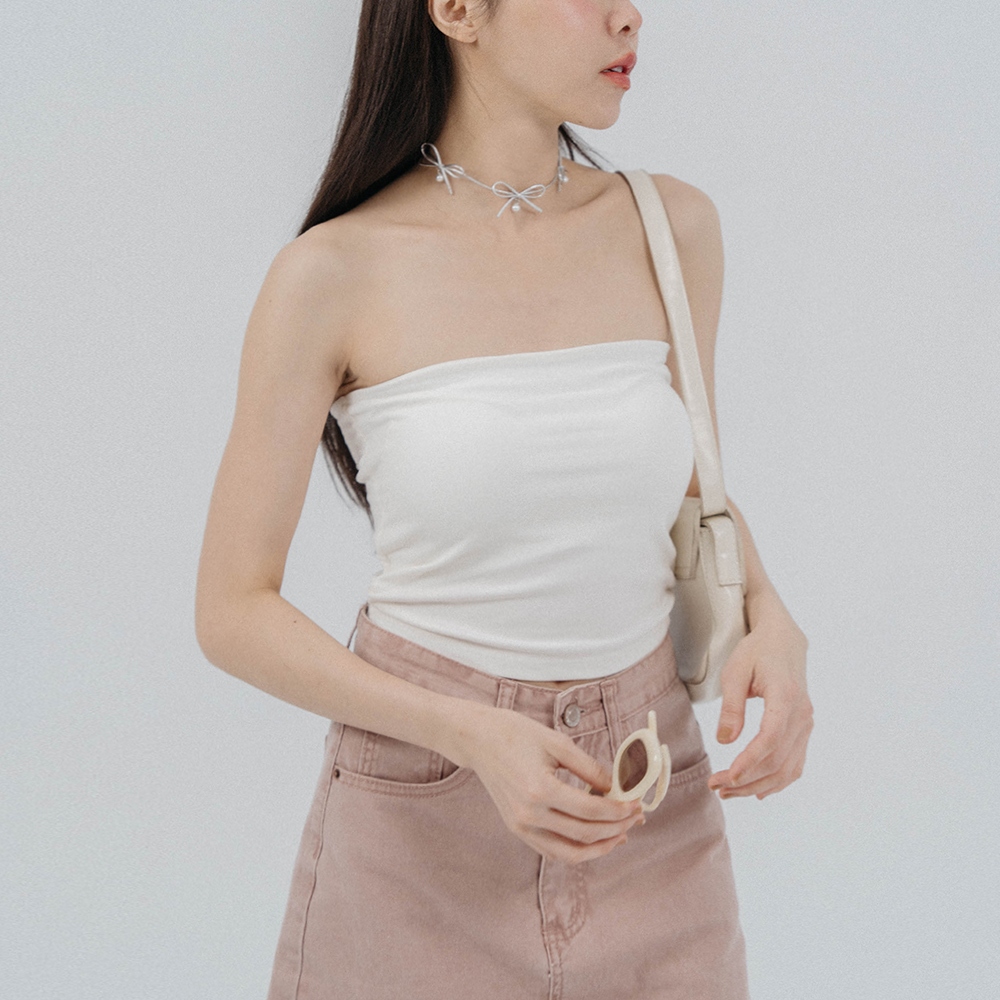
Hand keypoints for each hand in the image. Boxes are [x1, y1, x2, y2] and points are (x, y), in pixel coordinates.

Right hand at [461, 704, 645, 863]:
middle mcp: (529, 814)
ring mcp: (521, 826)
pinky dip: (577, 850)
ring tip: (621, 834)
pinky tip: (595, 839)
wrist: (478, 739)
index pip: (591, 811)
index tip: (637, 804)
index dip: (619, 811)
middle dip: (616, 828)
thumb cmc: (516, 733)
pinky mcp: (517, 829)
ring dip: (600, 847)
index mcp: (540, 789)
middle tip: (636, 817)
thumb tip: (618, 788)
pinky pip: (552, 851)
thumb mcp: (557, 742)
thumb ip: (590, 768)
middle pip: (584, 835)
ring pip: (569, 854)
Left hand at [707, 600, 812, 799]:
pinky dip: (777, 781)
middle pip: (778, 759)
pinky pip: (795, 763)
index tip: (727, 776)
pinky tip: (758, 791)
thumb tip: (725, 741)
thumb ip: (731, 706)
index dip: (750, 761)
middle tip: (716, 786)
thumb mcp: (735, 671)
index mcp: (786, 696)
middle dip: (747, 779)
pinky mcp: (804, 730)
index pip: (770, 738)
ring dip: (759, 785)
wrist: (784, 642)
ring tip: (728, 791)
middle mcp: (802, 714)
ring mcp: (806, 724)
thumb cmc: (756, 653)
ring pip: (787, 768)